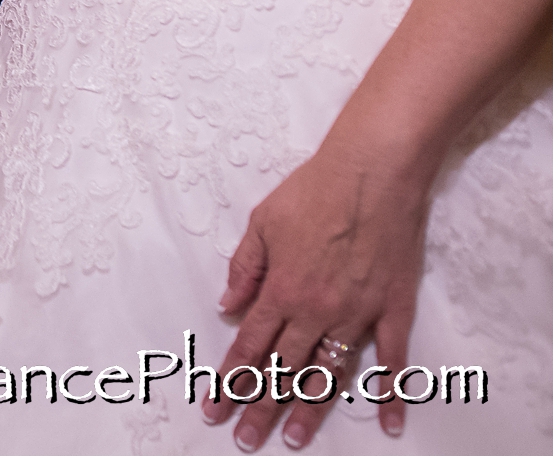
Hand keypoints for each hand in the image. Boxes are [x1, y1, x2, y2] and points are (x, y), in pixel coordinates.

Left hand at [204, 140, 428, 449]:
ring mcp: (357, 314)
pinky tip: (389, 422)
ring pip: (330, 373)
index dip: (229, 380)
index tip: (213, 408)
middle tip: (245, 439)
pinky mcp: (393, 309)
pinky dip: (391, 393)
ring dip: (310, 409)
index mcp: (281, 290)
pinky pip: (392, 360)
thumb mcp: (262, 222)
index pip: (248, 346)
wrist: (372, 173)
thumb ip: (244, 268)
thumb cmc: (314, 191)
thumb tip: (226, 304)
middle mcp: (316, 310)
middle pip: (284, 369)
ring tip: (294, 439)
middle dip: (260, 406)